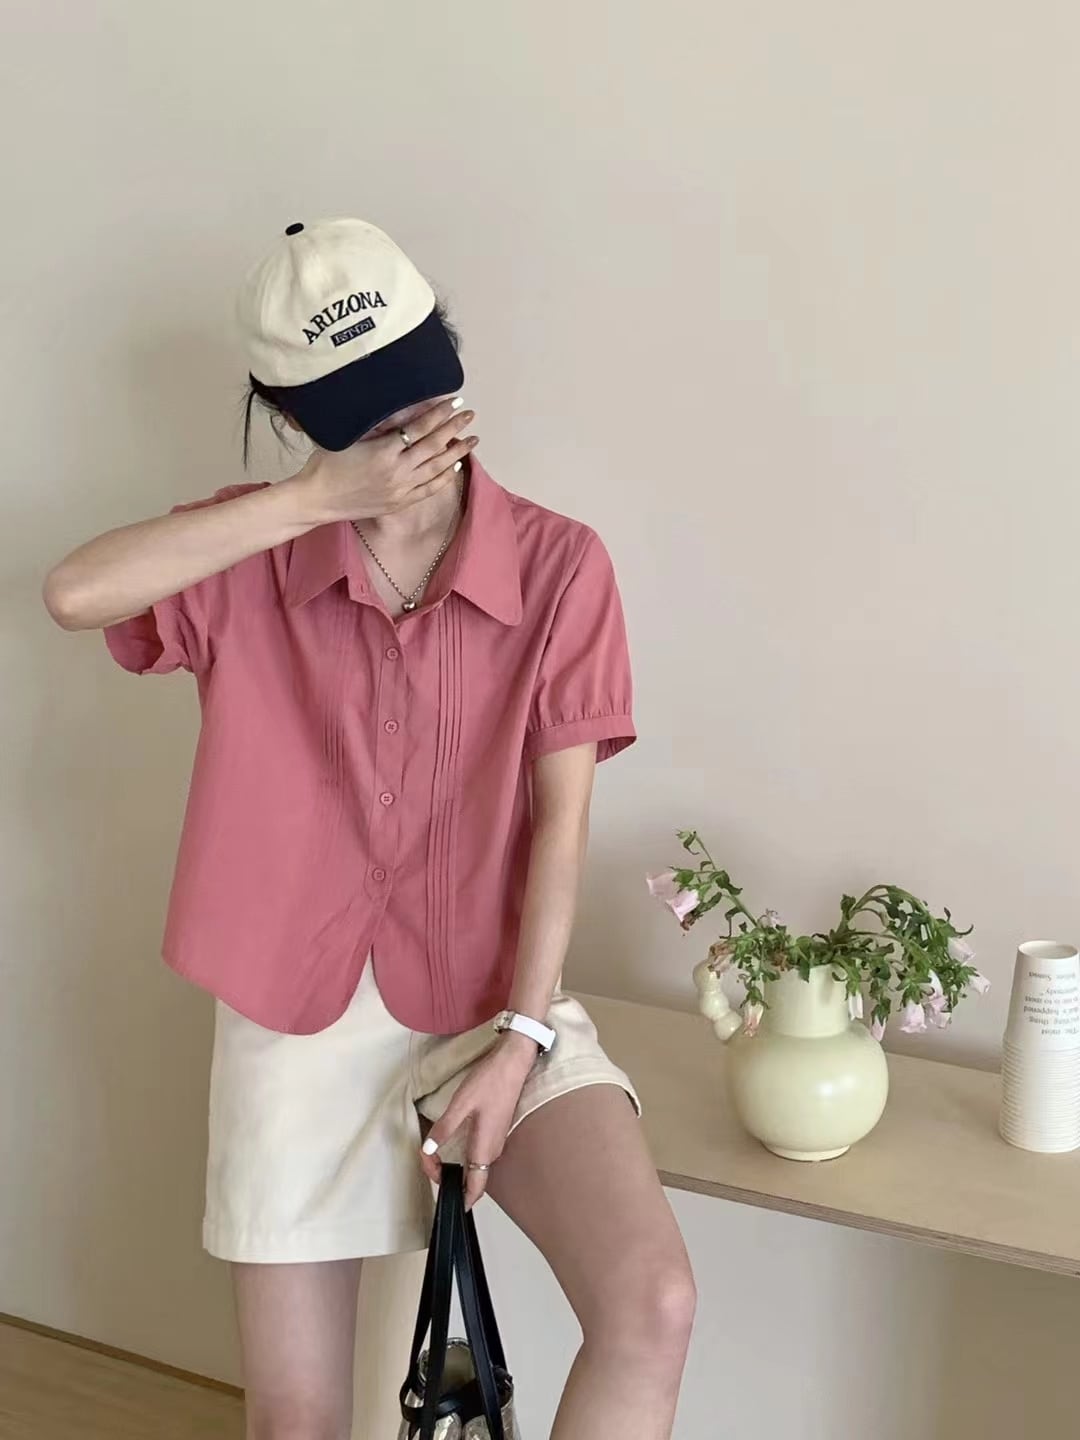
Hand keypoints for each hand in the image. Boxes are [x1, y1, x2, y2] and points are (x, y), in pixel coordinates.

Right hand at [291, 397, 477, 524]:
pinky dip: (444, 477)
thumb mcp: (349, 436)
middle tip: (470, 415)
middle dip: (454, 428)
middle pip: (434, 447)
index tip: (454, 401)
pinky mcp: (399, 503)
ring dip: (457, 453)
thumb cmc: (327, 464)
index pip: (419, 428)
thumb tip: (405, 411)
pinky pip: (428, 489)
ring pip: (436, 469)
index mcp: (384, 452)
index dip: (439, 413)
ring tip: (472, 439)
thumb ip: (378, 425)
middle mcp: (397, 472)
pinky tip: (455, 466)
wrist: (317, 500)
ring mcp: (400, 490)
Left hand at [421, 1033, 538, 1207]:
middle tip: (426, 1159)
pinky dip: (461, 1157)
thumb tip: (428, 1150)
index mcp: (484, 1148)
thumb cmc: (491, 1081)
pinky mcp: (495, 1132)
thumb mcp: (461, 1104)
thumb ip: (444, 1128)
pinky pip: (477, 1156)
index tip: (439, 1189)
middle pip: (470, 1179)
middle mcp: (492, 1150)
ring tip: (433, 1154)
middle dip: (445, 1176)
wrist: (513, 1063)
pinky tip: (449, 1144)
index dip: (457, 1197)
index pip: (474, 1189)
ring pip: (473, 1168)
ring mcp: (495, 1142)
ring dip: (453, 1166)